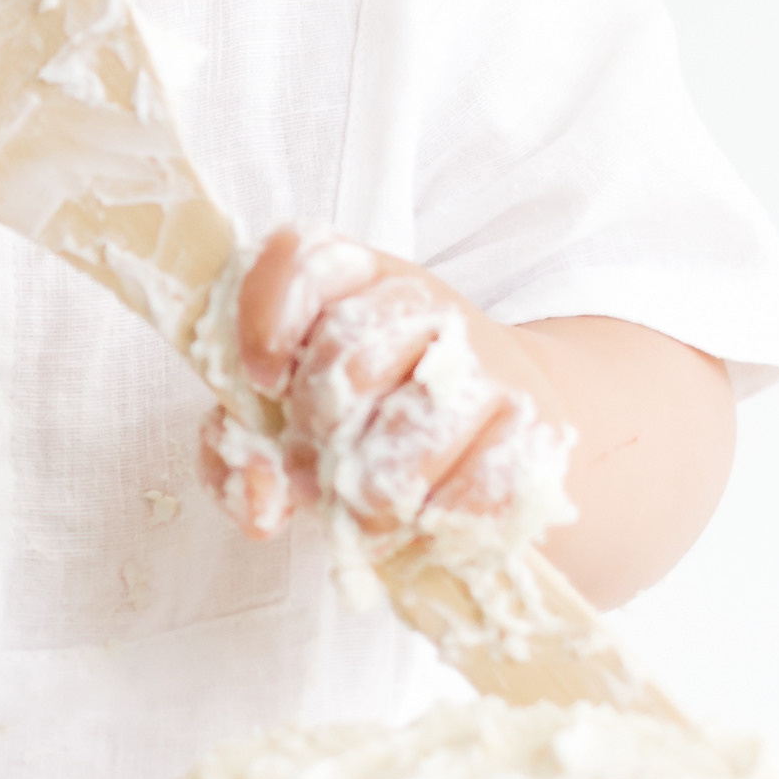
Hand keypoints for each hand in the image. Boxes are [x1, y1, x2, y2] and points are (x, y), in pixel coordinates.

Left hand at [200, 225, 570, 546]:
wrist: (500, 438)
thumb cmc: (369, 427)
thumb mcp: (289, 426)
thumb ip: (242, 458)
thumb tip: (261, 498)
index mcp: (355, 278)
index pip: (304, 258)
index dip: (268, 315)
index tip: (262, 382)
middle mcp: (424, 303)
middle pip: (348, 351)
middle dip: (317, 426)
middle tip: (317, 465)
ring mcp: (487, 362)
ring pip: (410, 428)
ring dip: (372, 489)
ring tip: (364, 506)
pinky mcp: (537, 427)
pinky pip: (475, 486)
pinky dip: (438, 520)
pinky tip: (426, 519)